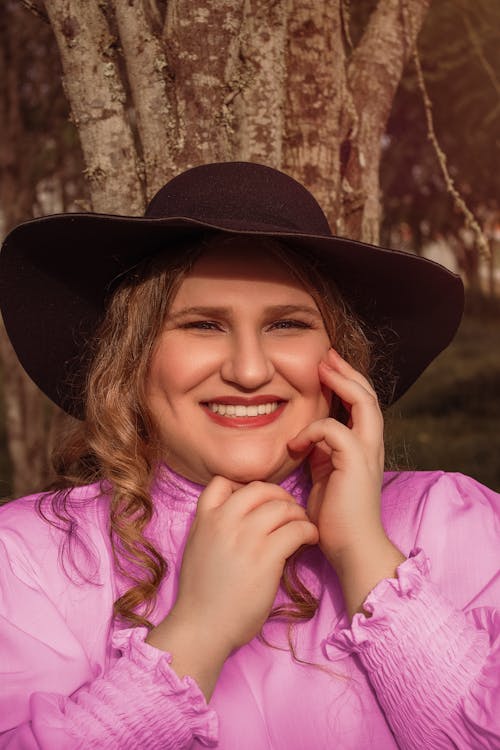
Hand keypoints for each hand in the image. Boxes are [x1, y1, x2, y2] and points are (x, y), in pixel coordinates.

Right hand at [171, 477, 318, 653]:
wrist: (202, 627)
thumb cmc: (201, 594)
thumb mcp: (197, 547)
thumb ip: (214, 526)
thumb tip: (242, 516)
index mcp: (205, 518)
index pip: (223, 481)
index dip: (244, 487)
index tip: (257, 502)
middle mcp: (224, 521)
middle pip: (260, 489)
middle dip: (279, 496)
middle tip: (289, 510)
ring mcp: (246, 537)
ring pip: (282, 507)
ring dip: (298, 513)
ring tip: (303, 525)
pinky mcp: (266, 556)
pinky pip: (296, 530)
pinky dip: (308, 531)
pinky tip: (310, 539)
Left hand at [287, 347, 386, 567]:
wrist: (351, 549)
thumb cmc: (334, 519)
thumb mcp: (324, 476)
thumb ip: (319, 453)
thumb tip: (303, 436)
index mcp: (363, 448)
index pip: (361, 405)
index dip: (346, 382)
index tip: (325, 366)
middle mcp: (371, 446)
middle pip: (368, 395)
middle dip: (347, 372)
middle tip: (327, 355)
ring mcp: (367, 453)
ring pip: (364, 403)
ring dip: (342, 382)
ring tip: (322, 368)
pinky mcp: (356, 463)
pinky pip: (334, 430)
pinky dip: (312, 431)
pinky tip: (294, 444)